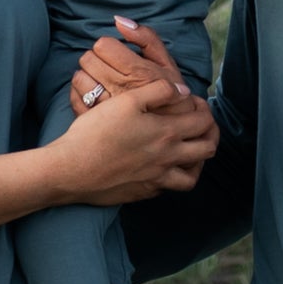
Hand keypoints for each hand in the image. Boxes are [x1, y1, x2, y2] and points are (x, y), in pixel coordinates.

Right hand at [52, 78, 216, 204]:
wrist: (72, 170)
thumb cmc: (96, 133)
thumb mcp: (127, 101)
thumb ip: (159, 91)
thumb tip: (183, 91)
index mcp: (167, 133)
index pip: (204, 121)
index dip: (205, 109)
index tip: (196, 103)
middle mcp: (168, 158)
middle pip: (207, 149)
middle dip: (211, 134)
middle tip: (201, 126)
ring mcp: (157, 179)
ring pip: (192, 176)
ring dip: (197, 162)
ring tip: (189, 152)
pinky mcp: (143, 192)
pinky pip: (169, 188)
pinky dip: (172, 178)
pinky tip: (163, 169)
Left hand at [71, 18, 185, 115]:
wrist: (175, 135)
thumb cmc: (171, 96)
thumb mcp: (168, 64)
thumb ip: (146, 38)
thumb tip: (119, 20)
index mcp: (137, 72)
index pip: (102, 46)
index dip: (108, 47)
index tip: (116, 56)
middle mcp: (119, 90)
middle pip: (88, 59)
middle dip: (97, 59)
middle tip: (109, 68)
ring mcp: (106, 109)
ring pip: (79, 78)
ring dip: (87, 76)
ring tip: (102, 82)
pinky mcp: (96, 123)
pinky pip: (74, 99)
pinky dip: (80, 94)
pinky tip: (95, 97)